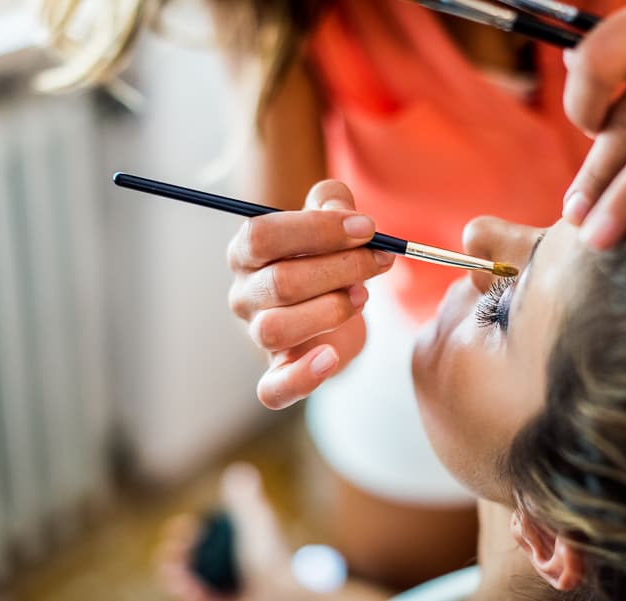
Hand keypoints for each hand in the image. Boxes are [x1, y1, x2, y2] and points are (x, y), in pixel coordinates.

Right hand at [157, 464, 297, 600]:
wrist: (279, 592)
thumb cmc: (270, 559)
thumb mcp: (257, 524)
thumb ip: (245, 501)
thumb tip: (238, 470)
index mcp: (239, 542)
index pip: (208, 533)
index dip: (189, 530)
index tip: (184, 525)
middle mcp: (231, 563)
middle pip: (194, 554)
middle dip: (176, 549)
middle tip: (175, 546)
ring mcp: (224, 584)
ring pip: (189, 575)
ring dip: (172, 568)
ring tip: (170, 565)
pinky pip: (194, 595)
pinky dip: (182, 587)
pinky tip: (179, 580)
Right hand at [227, 180, 394, 408]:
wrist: (337, 306)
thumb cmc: (328, 255)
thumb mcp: (332, 217)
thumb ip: (334, 201)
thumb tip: (344, 212)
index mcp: (247, 250)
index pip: (264, 235)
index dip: (317, 230)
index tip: (368, 228)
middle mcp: (244, 293)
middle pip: (280, 282)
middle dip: (342, 269)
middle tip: (380, 261)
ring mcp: (257, 335)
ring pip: (276, 329)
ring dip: (330, 311)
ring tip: (362, 298)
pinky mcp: (277, 374)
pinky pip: (273, 389)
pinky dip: (302, 377)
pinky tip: (331, 358)